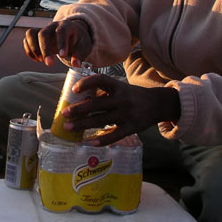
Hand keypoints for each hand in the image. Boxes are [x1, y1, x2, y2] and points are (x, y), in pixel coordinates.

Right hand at [23, 19, 91, 66]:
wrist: (73, 34)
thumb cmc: (79, 40)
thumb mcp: (84, 47)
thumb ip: (80, 55)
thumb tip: (75, 64)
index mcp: (67, 26)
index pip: (61, 31)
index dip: (61, 43)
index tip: (63, 56)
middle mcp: (53, 26)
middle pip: (43, 33)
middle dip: (45, 49)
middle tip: (49, 64)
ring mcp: (43, 29)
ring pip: (31, 33)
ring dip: (34, 48)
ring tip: (41, 60)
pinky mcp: (37, 35)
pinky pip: (27, 39)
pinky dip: (29, 50)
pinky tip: (38, 59)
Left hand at [60, 74, 180, 144]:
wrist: (157, 104)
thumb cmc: (131, 96)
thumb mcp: (120, 88)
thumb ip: (103, 92)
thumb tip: (80, 101)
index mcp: (118, 86)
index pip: (100, 80)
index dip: (86, 83)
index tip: (74, 89)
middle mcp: (122, 99)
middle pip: (97, 104)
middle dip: (79, 109)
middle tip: (64, 114)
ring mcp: (127, 114)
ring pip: (101, 120)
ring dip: (83, 124)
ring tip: (69, 127)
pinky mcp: (131, 127)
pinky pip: (114, 135)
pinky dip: (101, 139)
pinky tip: (89, 142)